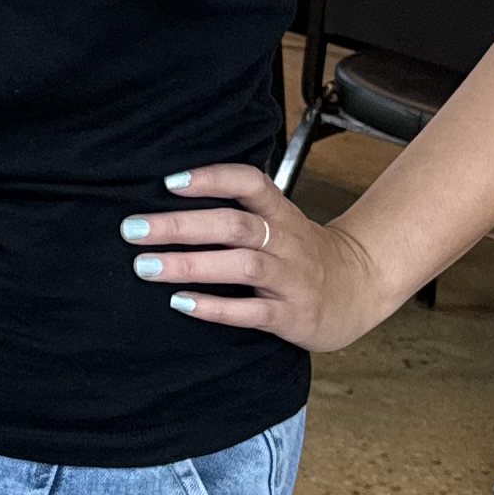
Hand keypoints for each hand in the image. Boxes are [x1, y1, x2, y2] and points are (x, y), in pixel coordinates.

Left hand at [121, 163, 399, 353]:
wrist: (359, 289)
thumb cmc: (302, 253)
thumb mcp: (280, 222)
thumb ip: (239, 211)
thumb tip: (168, 200)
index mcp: (281, 214)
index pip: (250, 184)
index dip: (213, 179)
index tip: (169, 181)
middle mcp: (286, 242)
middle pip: (235, 225)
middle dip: (181, 225)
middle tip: (133, 229)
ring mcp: (291, 279)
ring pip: (242, 265)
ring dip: (191, 264)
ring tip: (146, 266)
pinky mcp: (292, 315)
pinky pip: (252, 312)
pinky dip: (216, 307)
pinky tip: (180, 302)